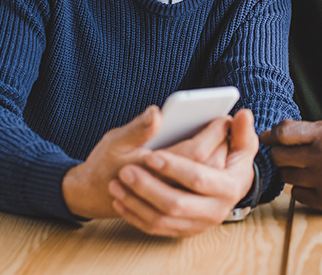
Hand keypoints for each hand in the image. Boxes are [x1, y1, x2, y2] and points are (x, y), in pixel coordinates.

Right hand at [62, 106, 231, 220]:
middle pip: (208, 167)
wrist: (94, 195)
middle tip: (227, 122)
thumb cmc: (105, 164)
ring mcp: (173, 204)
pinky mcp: (175, 210)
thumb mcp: (116, 141)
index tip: (223, 116)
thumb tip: (157, 112)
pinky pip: (201, 192)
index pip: (196, 152)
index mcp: (153, 170)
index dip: (212, 133)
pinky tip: (212, 155)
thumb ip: (138, 128)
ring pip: (208, 182)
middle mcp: (168, 190)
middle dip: (220, 144)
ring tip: (223, 137)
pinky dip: (210, 172)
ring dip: (219, 159)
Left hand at [108, 108, 258, 236]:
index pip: (198, 177)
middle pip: (176, 203)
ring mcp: (199, 224)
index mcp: (231, 186)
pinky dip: (135, 214)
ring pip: (161, 218)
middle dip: (148, 187)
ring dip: (136, 201)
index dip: (174, 167)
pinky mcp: (184, 231)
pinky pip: (155, 228)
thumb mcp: (239, 144)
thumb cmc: (228, 157)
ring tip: (118, 182)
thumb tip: (243, 114)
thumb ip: (241, 131)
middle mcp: (217, 209)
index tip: (152, 156)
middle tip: (125, 170)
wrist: (222, 188)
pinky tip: (120, 199)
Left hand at [260, 120, 321, 212]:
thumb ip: (301, 130)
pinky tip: (316, 183)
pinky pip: (296, 194)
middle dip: (280, 155)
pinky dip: (302, 189)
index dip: (270, 136)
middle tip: (290, 155)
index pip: (283, 133)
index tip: (266, 138)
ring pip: (286, 176)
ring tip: (307, 169)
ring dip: (291, 172)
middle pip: (279, 156)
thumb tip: (268, 134)